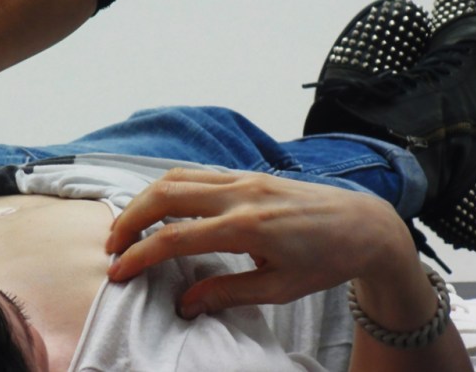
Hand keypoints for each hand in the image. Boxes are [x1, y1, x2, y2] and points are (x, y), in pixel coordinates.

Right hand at [105, 169, 414, 318]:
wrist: (363, 224)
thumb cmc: (326, 260)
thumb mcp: (279, 288)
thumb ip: (227, 293)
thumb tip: (185, 304)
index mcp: (247, 227)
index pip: (175, 238)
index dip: (139, 255)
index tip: (118, 271)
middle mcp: (239, 194)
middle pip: (164, 195)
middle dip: (129, 219)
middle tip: (111, 246)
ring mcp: (242, 178)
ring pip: (175, 176)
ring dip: (143, 199)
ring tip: (127, 226)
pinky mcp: (246, 173)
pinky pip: (195, 172)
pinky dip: (167, 186)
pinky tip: (158, 205)